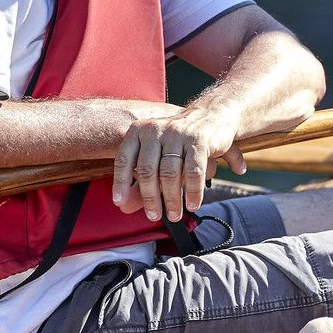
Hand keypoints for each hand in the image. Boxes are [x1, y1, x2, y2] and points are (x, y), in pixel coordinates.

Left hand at [111, 105, 244, 221]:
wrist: (212, 115)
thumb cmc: (179, 141)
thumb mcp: (156, 152)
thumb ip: (140, 177)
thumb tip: (124, 206)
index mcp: (139, 131)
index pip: (124, 159)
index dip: (120, 182)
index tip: (119, 202)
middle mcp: (156, 130)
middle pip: (147, 170)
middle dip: (149, 198)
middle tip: (153, 217)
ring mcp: (177, 134)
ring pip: (170, 173)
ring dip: (172, 199)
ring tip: (174, 215)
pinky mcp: (199, 141)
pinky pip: (193, 172)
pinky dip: (193, 192)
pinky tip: (192, 205)